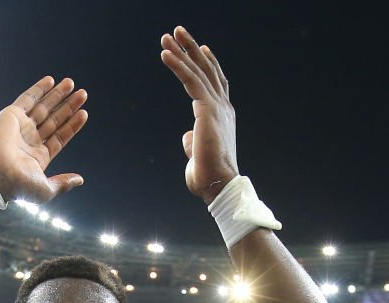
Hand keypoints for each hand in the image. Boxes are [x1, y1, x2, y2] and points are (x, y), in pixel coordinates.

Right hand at [0, 77, 87, 203]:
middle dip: (68, 106)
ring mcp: (22, 126)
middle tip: (83, 94)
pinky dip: (39, 89)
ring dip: (57, 95)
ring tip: (71, 84)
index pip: (60, 137)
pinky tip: (51, 81)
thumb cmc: (19, 186)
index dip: (72, 125)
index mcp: (39, 156)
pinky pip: (28, 98)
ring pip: (43, 107)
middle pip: (54, 119)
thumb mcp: (46, 189)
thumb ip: (63, 183)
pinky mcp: (11, 115)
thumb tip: (79, 180)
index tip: (84, 113)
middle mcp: (31, 140)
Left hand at [160, 26, 237, 202]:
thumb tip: (187, 135)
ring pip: (198, 70)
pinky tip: (166, 54)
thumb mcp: (197, 155)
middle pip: (207, 70)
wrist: (218, 184)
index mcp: (222, 116)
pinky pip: (190, 81)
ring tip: (168, 35)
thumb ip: (192, 142)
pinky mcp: (207, 109)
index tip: (201, 48)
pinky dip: (178, 65)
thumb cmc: (207, 177)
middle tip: (178, 32)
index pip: (215, 83)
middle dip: (192, 49)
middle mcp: (222, 107)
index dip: (207, 64)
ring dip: (182, 50)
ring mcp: (217, 106)